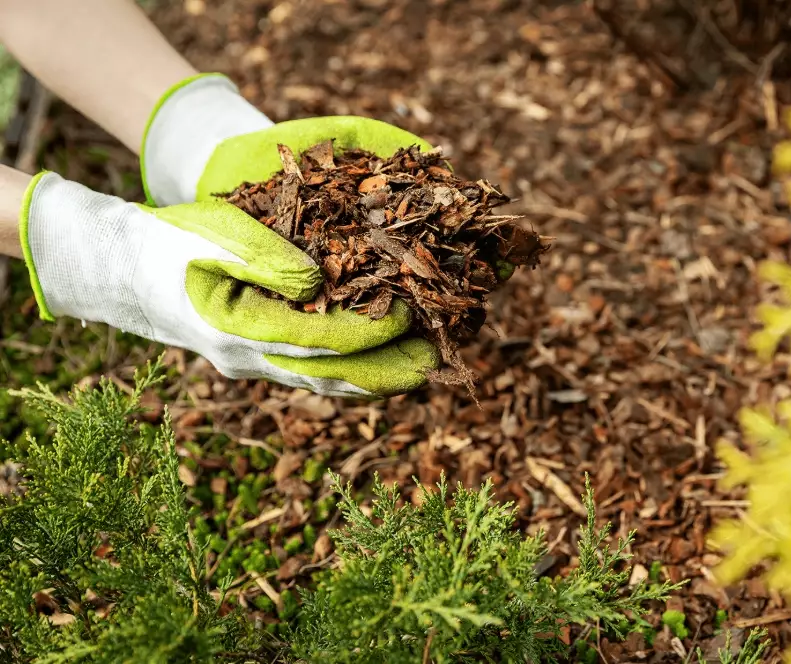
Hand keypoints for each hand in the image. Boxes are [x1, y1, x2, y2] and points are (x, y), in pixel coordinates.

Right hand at [19, 172, 437, 397]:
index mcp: (238, 327)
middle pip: (329, 374)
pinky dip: (347, 372)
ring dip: (372, 377)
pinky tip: (378, 364)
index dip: (369, 331)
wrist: (125, 269)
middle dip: (385, 371)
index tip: (409, 314)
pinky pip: (310, 373)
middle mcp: (247, 358)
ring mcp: (250, 365)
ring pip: (322, 380)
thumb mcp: (214, 236)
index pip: (320, 339)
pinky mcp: (255, 359)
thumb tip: (317, 283)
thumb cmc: (171, 241)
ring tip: (419, 370)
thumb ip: (264, 259)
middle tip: (435, 366)